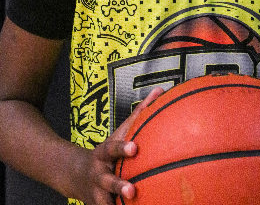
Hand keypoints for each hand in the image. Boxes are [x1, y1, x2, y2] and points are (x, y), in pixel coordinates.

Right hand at [73, 87, 163, 204]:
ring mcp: (98, 194)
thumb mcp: (120, 132)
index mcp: (103, 153)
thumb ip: (140, 113)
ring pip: (107, 203)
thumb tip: (160, 90)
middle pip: (108, 181)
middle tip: (132, 190)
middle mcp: (99, 175)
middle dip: (119, 186)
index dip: (122, 148)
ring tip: (131, 203)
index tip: (134, 148)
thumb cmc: (108, 151)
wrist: (75, 175)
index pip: (112, 149)